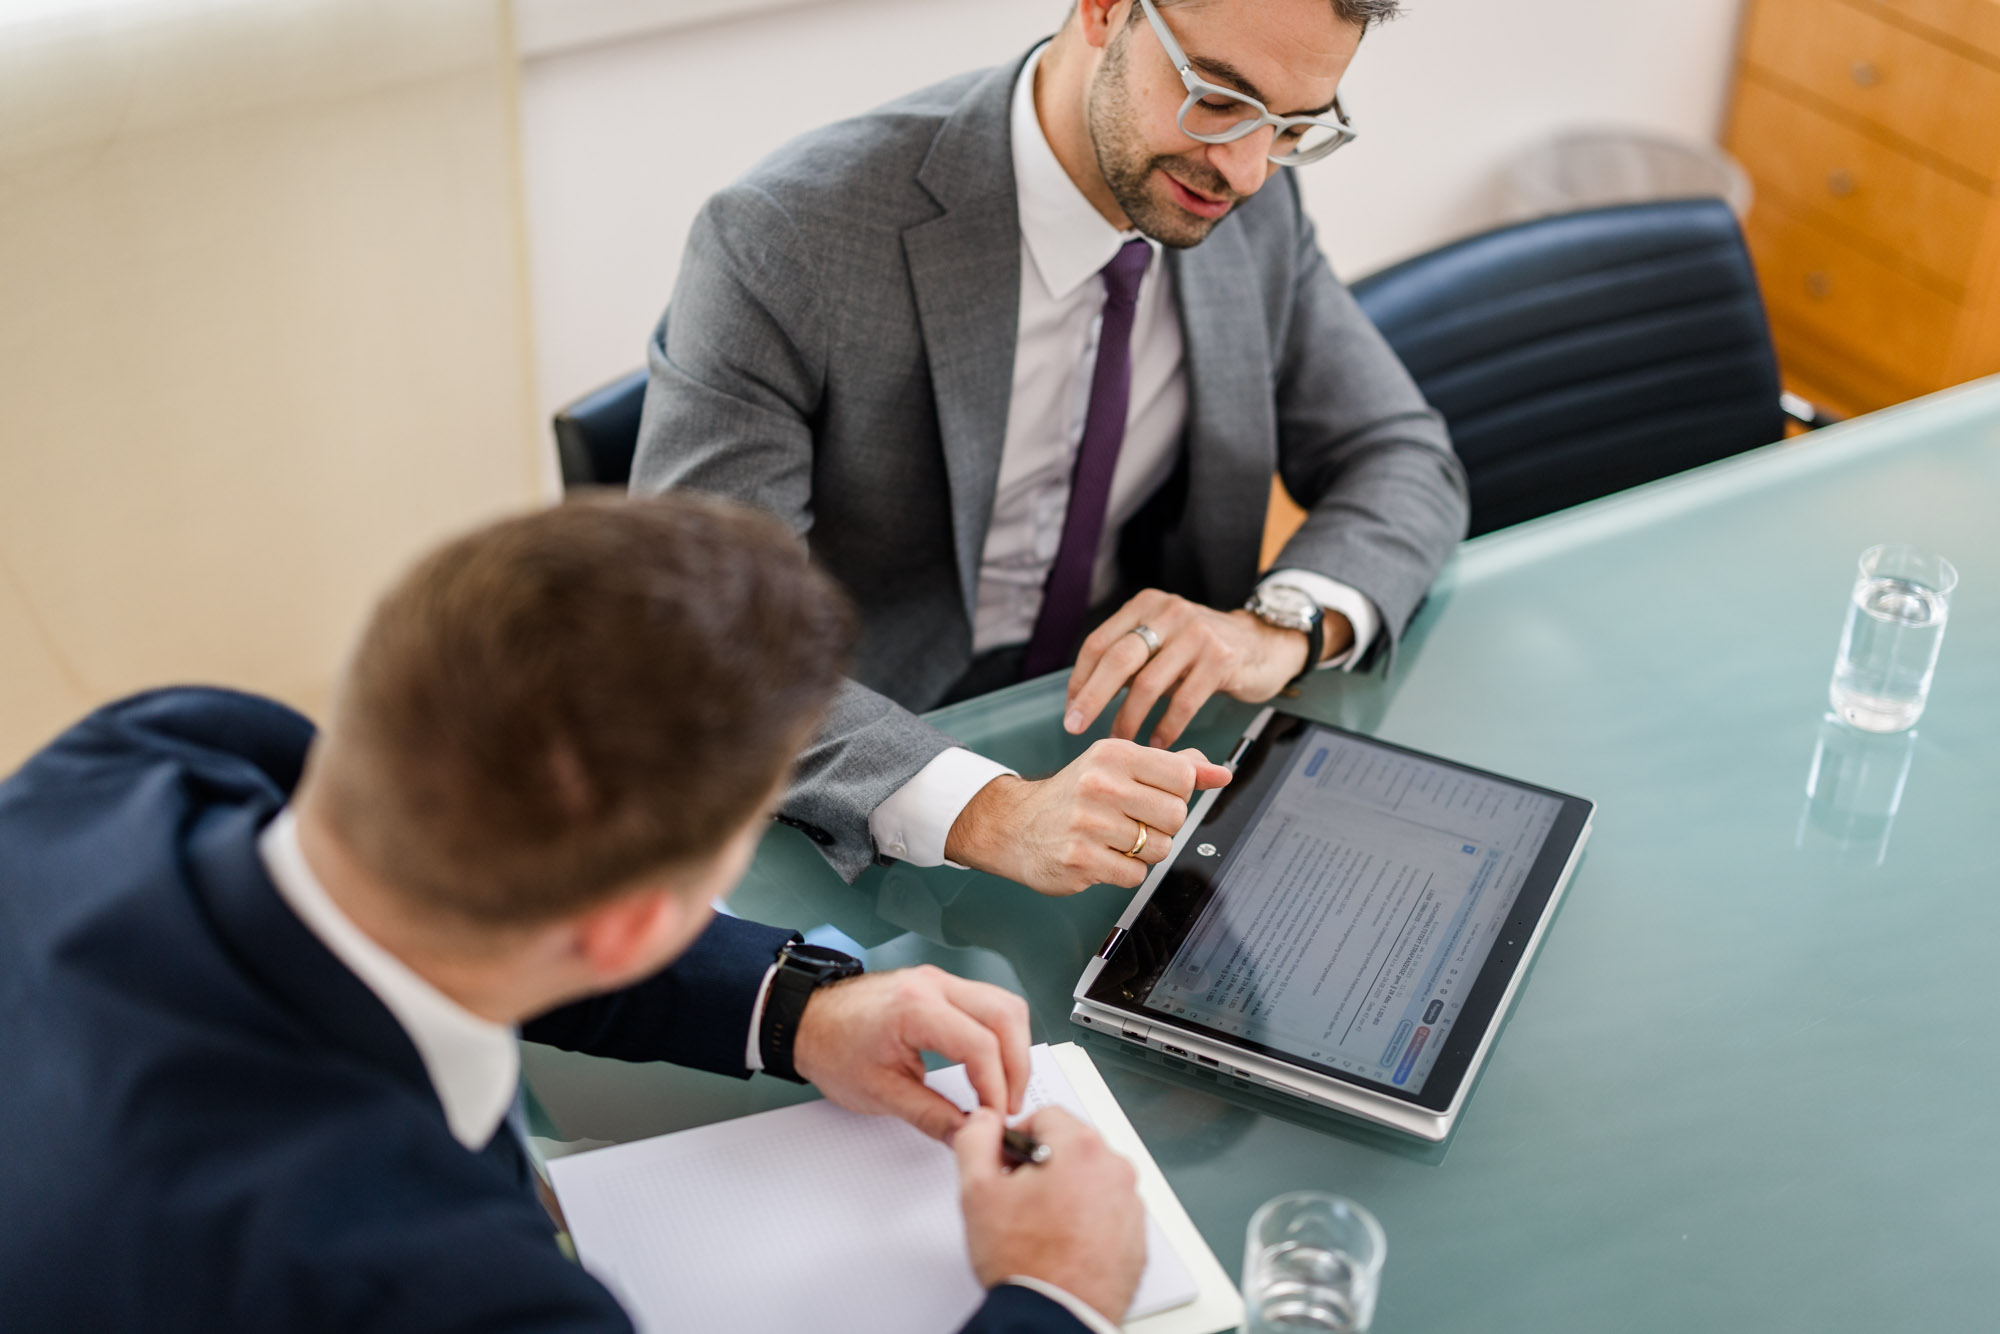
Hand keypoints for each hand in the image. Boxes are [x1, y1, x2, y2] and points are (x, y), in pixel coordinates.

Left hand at [792, 966, 1031, 1140]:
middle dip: (1017, 1065)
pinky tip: (991, 1065)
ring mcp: (940, 981)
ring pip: (1004, 1004)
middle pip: (1005, 1015)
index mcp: (914, 1008)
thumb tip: (970, 1134)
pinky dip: (1000, 1035)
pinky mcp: (941, 987)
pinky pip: (988, 1004)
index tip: (996, 1117)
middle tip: (1010, 1104)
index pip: (980, 1045)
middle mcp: (933, 985)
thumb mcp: (879, 1093)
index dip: (996, 1087)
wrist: (807, 1020)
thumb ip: (931, 1116)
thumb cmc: (831, 1047)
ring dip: (1013, 1047)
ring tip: (1004, 1088)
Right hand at [943, 739, 1230, 895]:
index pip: (1183, 775)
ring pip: (1158, 849)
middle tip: (1133, 823)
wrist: (1015, 825)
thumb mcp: (1119, 767)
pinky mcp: (1080, 859)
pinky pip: (1134, 876)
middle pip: (1176, 815)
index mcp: (1114, 754)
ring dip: (1144, 852)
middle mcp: (1101, 783)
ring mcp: (1089, 822)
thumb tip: (1222, 772)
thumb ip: (1174, 767)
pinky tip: (1101, 857)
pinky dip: (1124, 872)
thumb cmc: (1075, 795)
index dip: (1176, 794)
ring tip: (1114, 840)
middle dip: (1162, 826)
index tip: (1151, 797)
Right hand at [956, 1107, 1145, 1326]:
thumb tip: (984, 1120)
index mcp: (1082, 1149)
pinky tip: (1063, 1243)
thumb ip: (976, 1139)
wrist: (1054, 1317)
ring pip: (1092, 1180)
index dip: (1019, 1138)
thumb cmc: (1024, 1262)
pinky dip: (1089, 1220)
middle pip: (1073, 1146)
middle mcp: (1115, 1171)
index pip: (1047, 1116)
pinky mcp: (1137, 1236)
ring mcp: (1131, 1205)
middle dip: (1046, 1165)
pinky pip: (1109, 1212)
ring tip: (1042, 1227)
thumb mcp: (977, 1191)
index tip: (1010, 1163)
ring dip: (1069, 1192)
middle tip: (1021, 1199)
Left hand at [1064, 589, 1353, 747]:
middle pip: (1117, 659)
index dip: (1080, 680)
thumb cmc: (1202, 650)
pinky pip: (1183, 701)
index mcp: (1146, 606)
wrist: (1264, 644)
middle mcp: (1169, 613)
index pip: (1099, 643)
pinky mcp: (1221, 659)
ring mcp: (1197, 634)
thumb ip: (1130, 657)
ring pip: (1148, 684)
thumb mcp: (1163, 640)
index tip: (1071, 710)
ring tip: (1123, 743)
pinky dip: (1167, 727)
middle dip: (1092, 698)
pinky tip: (1158, 744)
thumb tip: (1084, 693)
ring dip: (1130, 719)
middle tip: (1076, 728)